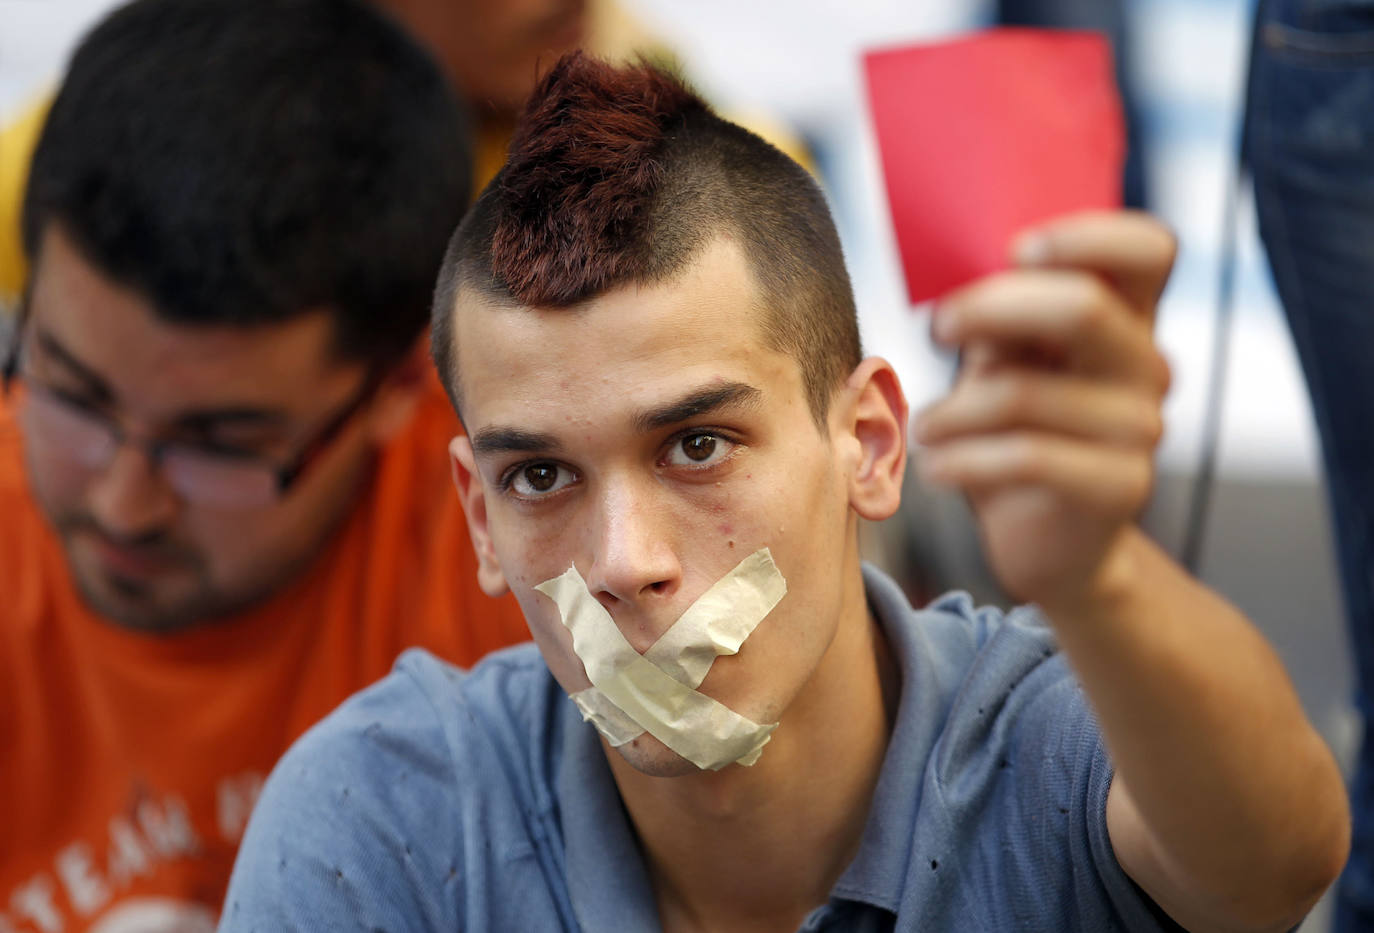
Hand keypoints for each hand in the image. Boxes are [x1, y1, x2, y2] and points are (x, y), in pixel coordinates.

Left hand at [912, 210, 1174, 610]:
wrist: (1053, 542)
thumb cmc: (1018, 433)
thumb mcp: (1005, 364)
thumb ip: (1000, 322)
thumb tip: (958, 294)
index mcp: (1128, 318)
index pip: (1149, 248)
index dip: (1089, 235)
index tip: (1016, 250)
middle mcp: (1147, 365)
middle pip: (1083, 309)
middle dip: (991, 309)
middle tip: (936, 329)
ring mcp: (1141, 428)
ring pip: (1028, 393)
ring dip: (954, 410)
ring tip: (925, 427)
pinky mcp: (1118, 486)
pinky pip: (1026, 458)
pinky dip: (963, 459)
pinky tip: (936, 468)